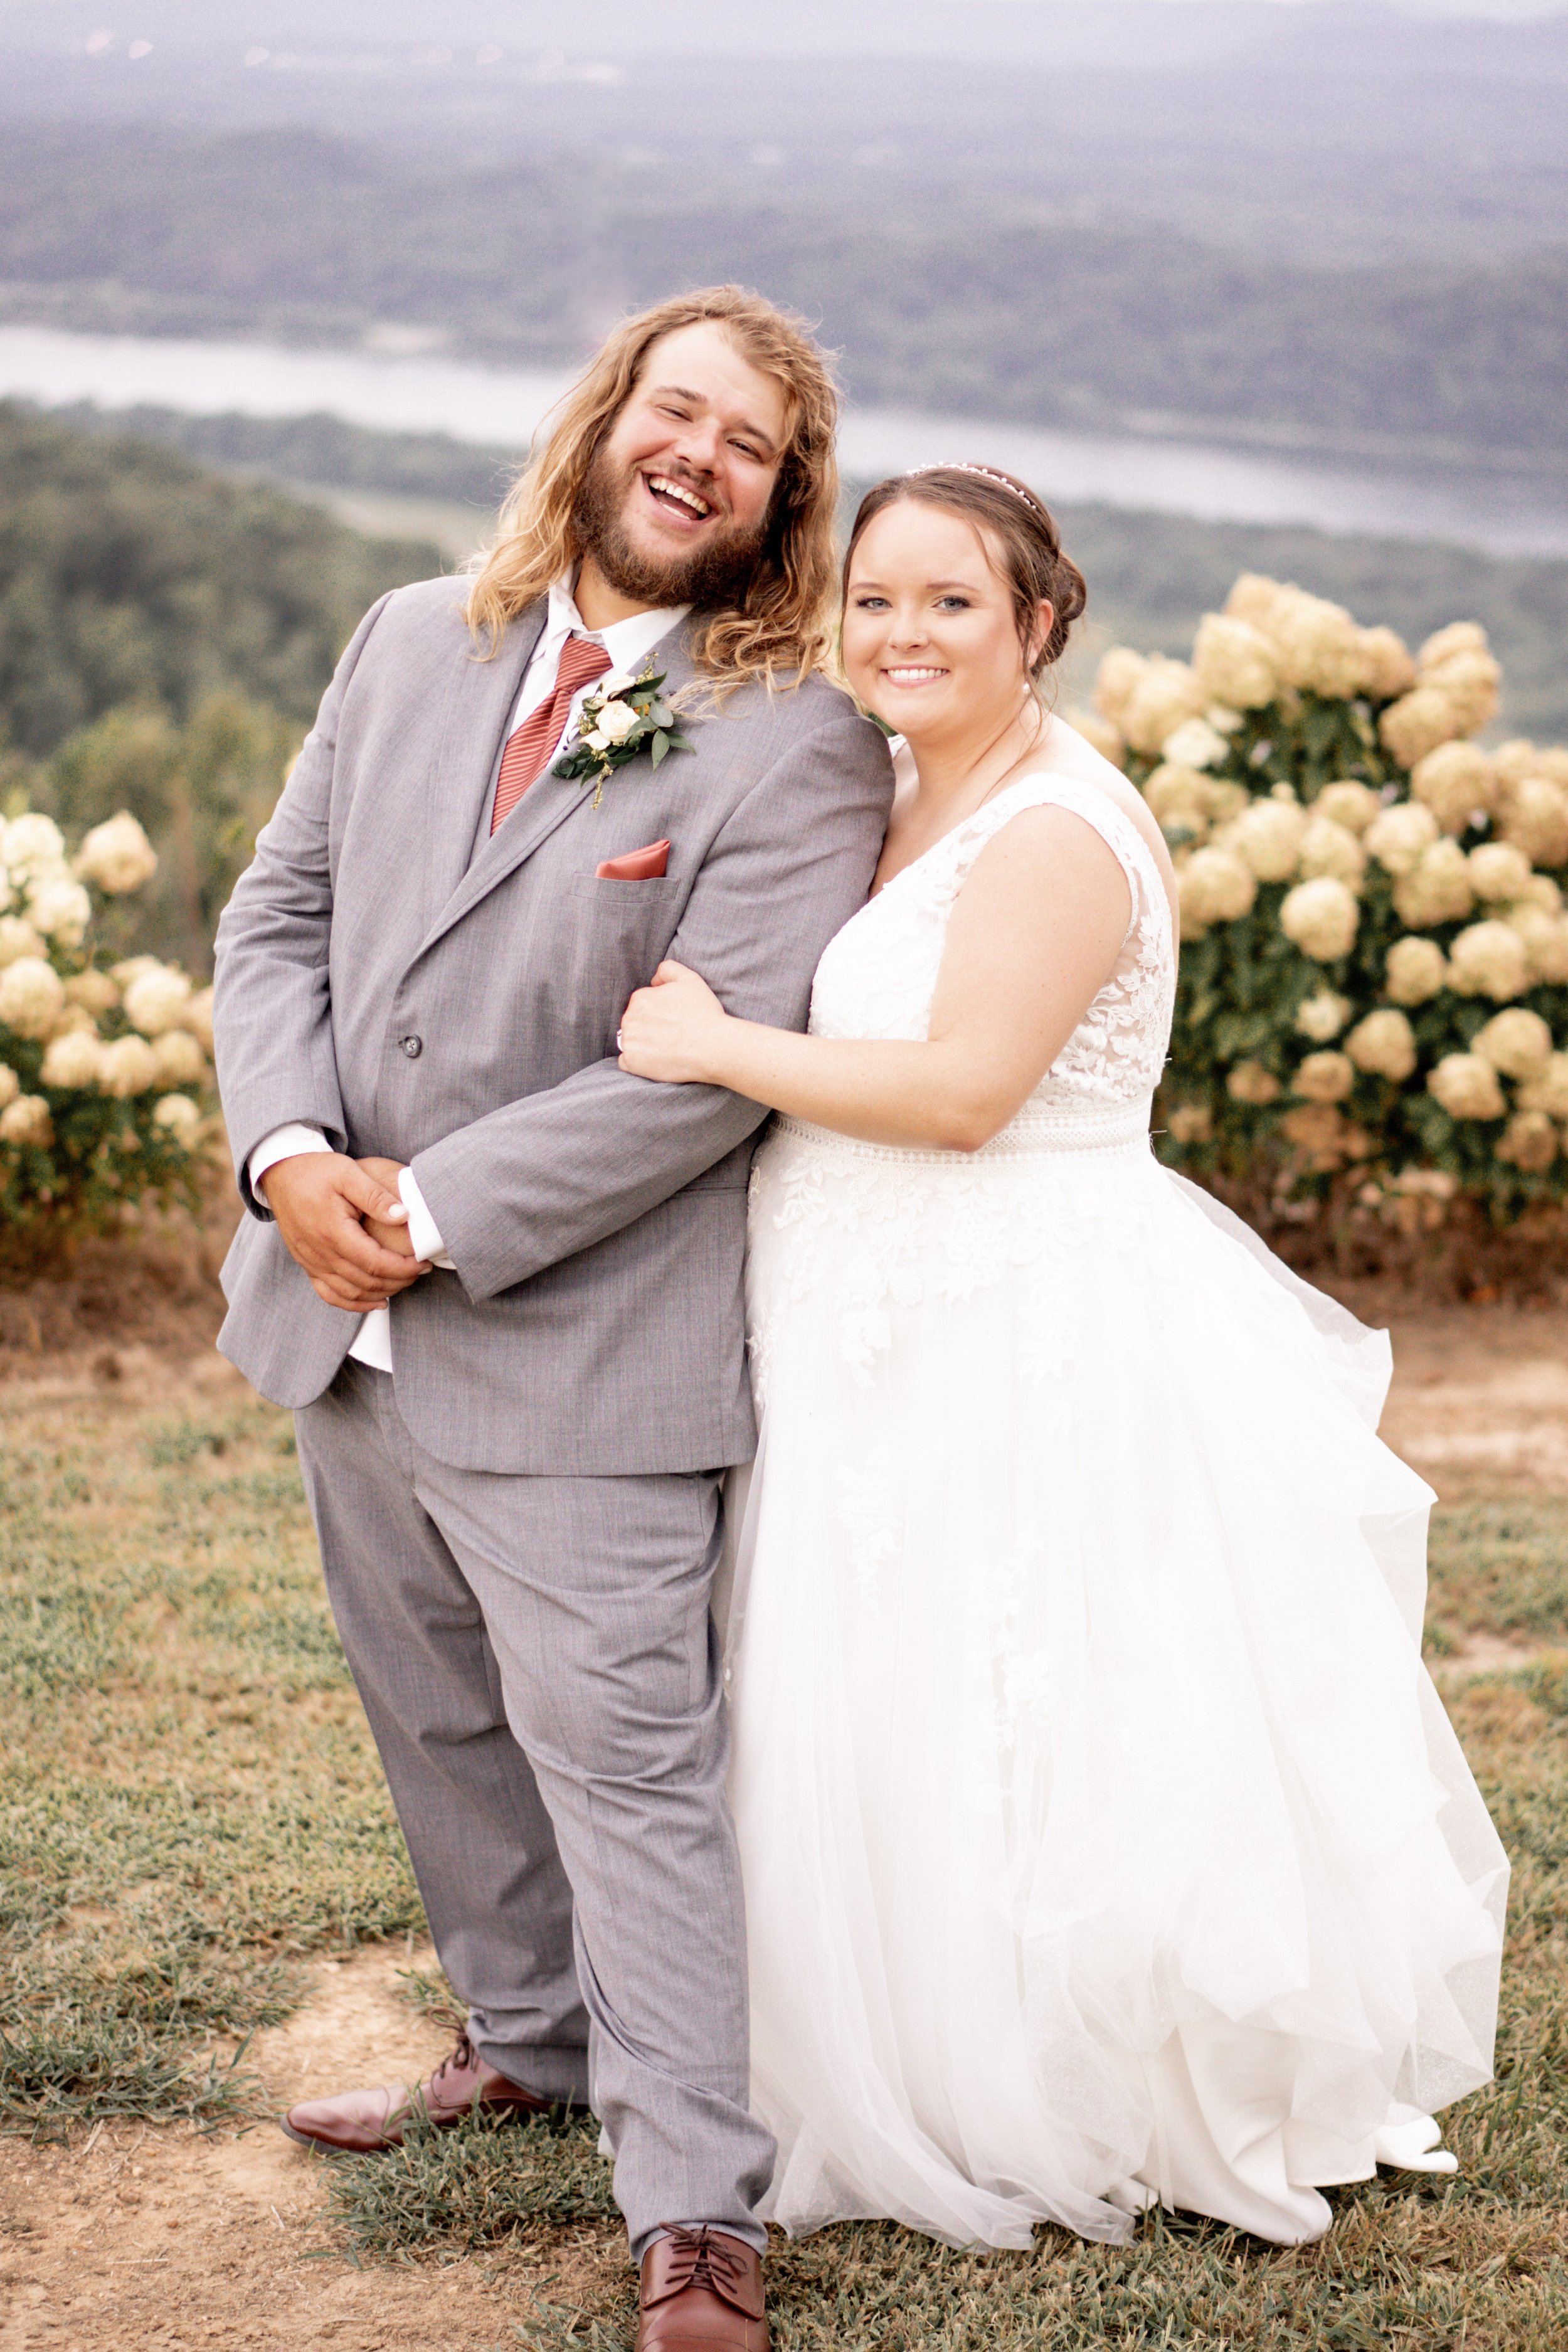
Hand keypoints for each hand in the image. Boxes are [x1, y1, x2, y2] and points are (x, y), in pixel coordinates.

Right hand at [261, 1153, 429, 1312]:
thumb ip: (376, 1196)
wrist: (281, 1172)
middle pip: (365, 1282)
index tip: (424, 1263)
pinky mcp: (306, 1263)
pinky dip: (353, 1303)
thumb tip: (404, 1216)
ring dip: (380, 1294)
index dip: (403, 1268)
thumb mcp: (349, 1173)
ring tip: (403, 1284)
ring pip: (349, 1294)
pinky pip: (329, 1294)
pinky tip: (374, 1301)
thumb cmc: (317, 1170)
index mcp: (333, 1232)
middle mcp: (319, 1252)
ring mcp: (310, 1261)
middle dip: (398, 1281)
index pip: (375, 1263)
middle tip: (419, 1272)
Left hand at [617, 960, 729, 1084]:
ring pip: (630, 1041)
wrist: (713, 1047)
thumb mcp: (689, 979)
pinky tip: (656, 1060)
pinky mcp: (632, 1062)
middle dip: (649, 1027)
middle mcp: (629, 1018)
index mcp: (640, 998)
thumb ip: (667, 969)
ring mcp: (629, 1041)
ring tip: (666, 1048)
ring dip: (642, 1044)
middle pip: (635, 1022)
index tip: (674, 1019)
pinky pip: (626, 1061)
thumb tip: (653, 980)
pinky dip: (637, 1062)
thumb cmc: (703, 1013)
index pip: (643, 1004)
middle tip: (672, 1034)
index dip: (659, 1012)